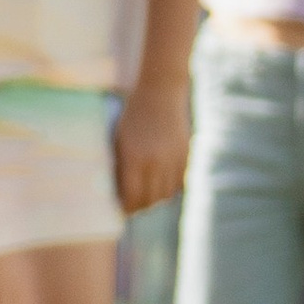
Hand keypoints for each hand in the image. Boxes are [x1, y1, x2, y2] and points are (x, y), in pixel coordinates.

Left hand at [113, 79, 189, 213]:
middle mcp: (156, 162)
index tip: (121, 211)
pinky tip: (161, 186)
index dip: (126, 208)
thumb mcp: (119, 139)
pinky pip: (179, 183)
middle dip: (140, 207)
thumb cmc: (133, 115)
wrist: (161, 92)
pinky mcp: (186, 156)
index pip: (132, 196)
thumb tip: (117, 192)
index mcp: (135, 158)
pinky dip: (170, 189)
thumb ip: (120, 165)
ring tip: (147, 197)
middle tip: (133, 207)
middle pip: (150, 200)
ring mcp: (174, 160)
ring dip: (156, 200)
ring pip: (166, 195)